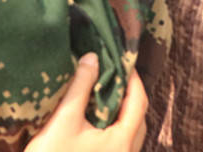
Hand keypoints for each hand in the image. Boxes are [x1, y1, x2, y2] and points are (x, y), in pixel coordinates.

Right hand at [26, 53, 147, 151]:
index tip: (122, 60)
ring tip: (103, 92)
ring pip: (129, 132)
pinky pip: (119, 143)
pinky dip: (113, 126)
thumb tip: (92, 58)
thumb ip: (80, 87)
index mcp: (122, 141)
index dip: (132, 78)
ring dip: (121, 111)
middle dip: (129, 94)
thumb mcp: (64, 119)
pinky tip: (95, 118)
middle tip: (113, 73)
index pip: (138, 101)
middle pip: (138, 118)